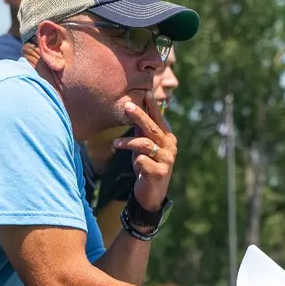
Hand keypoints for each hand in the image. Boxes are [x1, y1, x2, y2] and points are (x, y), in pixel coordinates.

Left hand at [116, 95, 176, 211]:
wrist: (151, 193)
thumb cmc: (146, 165)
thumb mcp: (143, 145)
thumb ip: (141, 129)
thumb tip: (132, 107)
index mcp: (167, 137)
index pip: (159, 118)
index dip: (152, 106)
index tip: (145, 92)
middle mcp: (170, 147)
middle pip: (152, 128)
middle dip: (139, 116)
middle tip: (126, 106)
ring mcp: (166, 160)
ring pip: (144, 144)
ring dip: (128, 142)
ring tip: (115, 143)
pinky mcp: (159, 173)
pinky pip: (142, 161)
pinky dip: (136, 162)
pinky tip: (135, 166)